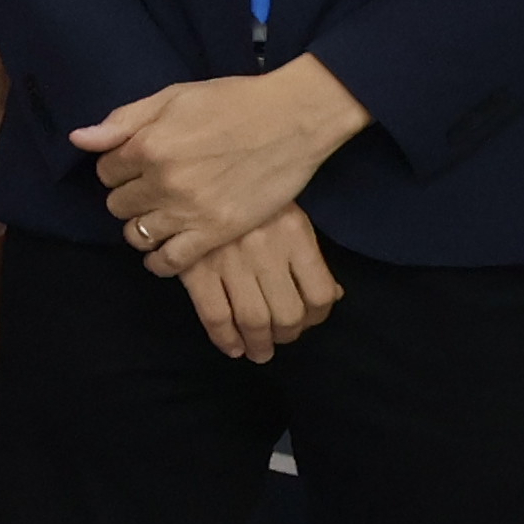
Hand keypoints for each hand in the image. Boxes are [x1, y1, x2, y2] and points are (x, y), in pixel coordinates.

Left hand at [75, 54, 367, 275]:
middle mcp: (163, 182)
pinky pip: (171, 261)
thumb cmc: (232, 101)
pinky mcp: (218, 232)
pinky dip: (159, 261)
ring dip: (141, 227)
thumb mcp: (172, 97)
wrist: (293, 119)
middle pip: (118, 204)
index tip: (134, 165)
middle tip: (149, 189)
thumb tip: (79, 139)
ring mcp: (190, 211)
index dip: (117, 168)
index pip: (105, 171)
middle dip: (128, 196)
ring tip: (156, 217)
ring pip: (137, 234)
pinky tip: (161, 253)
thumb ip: (123, 120)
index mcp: (147, 146)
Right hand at [179, 205, 345, 361]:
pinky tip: (231, 346)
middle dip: (287, 336)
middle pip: (288, 314)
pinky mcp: (195, 268)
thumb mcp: (286, 214)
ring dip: (258, 344)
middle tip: (280, 340)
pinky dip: (224, 339)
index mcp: (294, 233)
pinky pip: (215, 315)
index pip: (319, 294)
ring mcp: (229, 261)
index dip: (318, 318)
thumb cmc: (245, 193)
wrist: (191, 173)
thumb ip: (308, 256)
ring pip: (254, 319)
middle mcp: (266, 250)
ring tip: (258, 350)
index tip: (307, 322)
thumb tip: (332, 296)